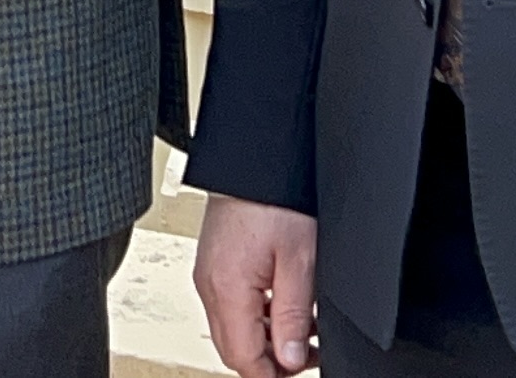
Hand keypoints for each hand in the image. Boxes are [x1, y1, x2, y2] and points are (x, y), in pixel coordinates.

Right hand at [195, 195, 318, 375]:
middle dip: (271, 362)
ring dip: (265, 339)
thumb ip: (293, 315)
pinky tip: (283, 304)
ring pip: (232, 330)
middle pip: (233, 349)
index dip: (274, 376)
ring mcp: (208, 274)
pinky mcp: (214, 264)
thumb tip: (290, 360)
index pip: (244, 359)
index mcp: (227, 289)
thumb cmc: (276, 199)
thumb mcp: (299, 261)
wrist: (256, 159)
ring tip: (303, 327)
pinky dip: (256, 316)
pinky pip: (230, 307)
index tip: (302, 370)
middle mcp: (209, 285)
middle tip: (307, 353)